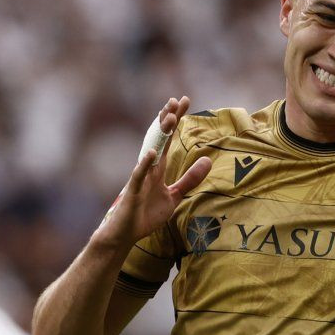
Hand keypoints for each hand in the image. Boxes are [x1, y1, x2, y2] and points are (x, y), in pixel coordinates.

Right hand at [95, 96, 212, 247]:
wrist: (125, 234)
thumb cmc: (146, 214)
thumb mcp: (174, 195)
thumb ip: (190, 178)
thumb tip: (208, 160)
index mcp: (158, 168)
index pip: (168, 138)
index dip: (176, 120)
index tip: (184, 101)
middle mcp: (148, 168)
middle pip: (159, 138)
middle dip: (167, 119)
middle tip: (176, 100)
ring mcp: (139, 178)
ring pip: (150, 151)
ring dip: (159, 135)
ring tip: (169, 117)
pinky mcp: (132, 192)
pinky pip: (138, 176)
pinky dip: (144, 164)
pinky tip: (152, 152)